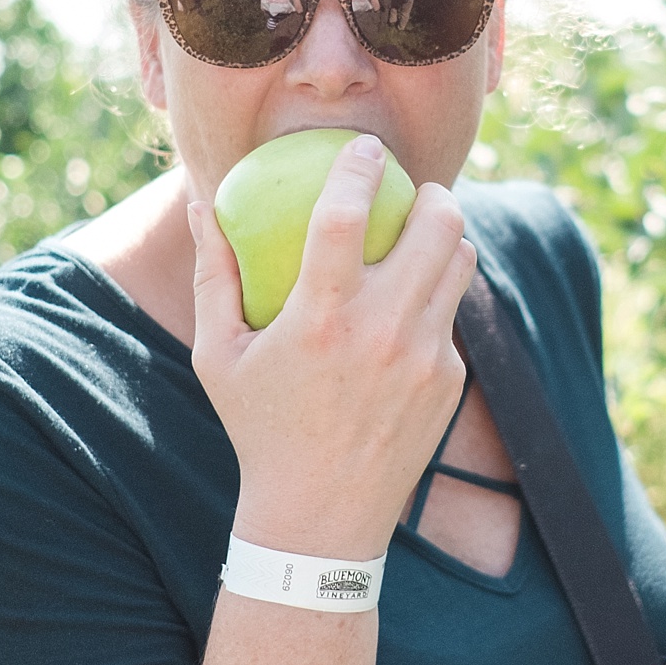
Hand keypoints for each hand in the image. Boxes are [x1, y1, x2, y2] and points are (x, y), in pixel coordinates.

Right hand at [189, 134, 475, 560]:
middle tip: (418, 190)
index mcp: (319, 319)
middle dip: (434, 193)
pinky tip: (411, 306)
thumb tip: (205, 203)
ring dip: (447, 238)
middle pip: (437, 225)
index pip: (347, 215)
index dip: (360, 167)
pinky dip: (434, 299)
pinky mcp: (447, 380)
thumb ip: (215, 274)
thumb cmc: (258, 428)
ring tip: (425, 234)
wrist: (319, 518)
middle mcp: (381, 331)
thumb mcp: (218, 356)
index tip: (364, 147)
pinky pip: (450, 316)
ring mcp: (423, 356)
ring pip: (460, 263)